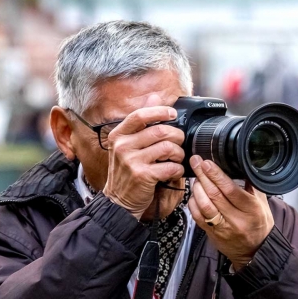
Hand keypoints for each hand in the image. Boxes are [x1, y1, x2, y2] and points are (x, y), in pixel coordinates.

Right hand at [103, 95, 184, 219]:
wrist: (118, 201)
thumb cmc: (126, 172)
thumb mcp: (127, 145)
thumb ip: (141, 123)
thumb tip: (154, 97)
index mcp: (118, 135)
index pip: (140, 115)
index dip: (159, 111)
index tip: (172, 114)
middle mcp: (123, 146)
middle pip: (160, 131)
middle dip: (177, 136)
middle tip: (179, 143)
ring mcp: (132, 161)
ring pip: (168, 148)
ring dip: (179, 153)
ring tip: (177, 158)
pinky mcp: (143, 176)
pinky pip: (170, 166)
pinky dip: (178, 169)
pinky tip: (174, 172)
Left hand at [187, 155, 274, 269]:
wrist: (254, 251)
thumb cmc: (259, 225)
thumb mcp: (262, 203)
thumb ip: (251, 186)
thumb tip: (239, 166)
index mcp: (251, 209)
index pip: (230, 189)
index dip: (216, 175)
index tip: (207, 163)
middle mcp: (236, 219)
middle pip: (214, 195)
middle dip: (203, 175)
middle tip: (196, 162)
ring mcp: (223, 228)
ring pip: (204, 205)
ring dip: (197, 188)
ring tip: (196, 178)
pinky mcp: (212, 234)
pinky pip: (198, 216)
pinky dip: (193, 202)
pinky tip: (194, 194)